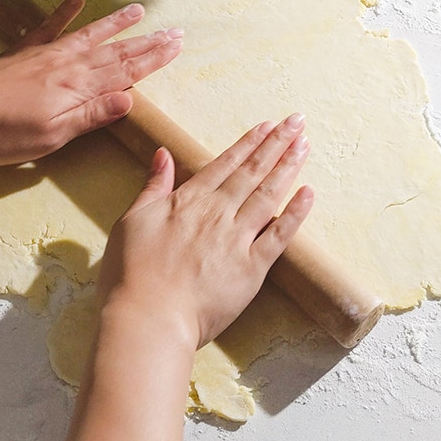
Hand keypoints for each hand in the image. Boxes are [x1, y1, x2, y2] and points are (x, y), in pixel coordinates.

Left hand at [0, 0, 180, 165]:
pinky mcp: (24, 52)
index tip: (177, 47)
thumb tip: (130, 99)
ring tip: (139, 10)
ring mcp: (47, 55)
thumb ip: (92, 115)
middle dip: (148, 42)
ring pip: (90, 35)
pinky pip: (48, 26)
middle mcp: (69, 66)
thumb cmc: (4, 133)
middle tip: (175, 31)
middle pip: (116, 51)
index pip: (126, 72)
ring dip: (117, 23)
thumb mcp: (54, 135)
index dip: (154, 59)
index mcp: (79, 88)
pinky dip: (64, 11)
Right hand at [97, 114, 314, 348]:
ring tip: (305, 145)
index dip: (250, 143)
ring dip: (288, 167)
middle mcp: (217, 214)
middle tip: (298, 122)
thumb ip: (152, 187)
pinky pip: (280, 235)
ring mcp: (237, 239)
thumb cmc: (131, 275)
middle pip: (253, 172)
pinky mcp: (252, 267)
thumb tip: (163, 155)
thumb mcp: (131, 221)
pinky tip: (309, 193)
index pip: (226, 163)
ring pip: (269, 195)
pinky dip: (296, 213)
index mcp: (188, 201)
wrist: (146, 319)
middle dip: (277, 144)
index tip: (270, 125)